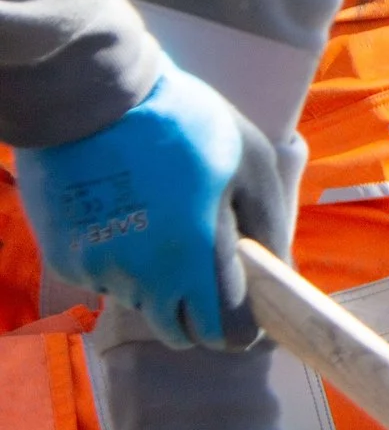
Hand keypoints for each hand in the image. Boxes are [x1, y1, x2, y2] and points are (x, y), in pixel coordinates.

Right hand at [16, 65, 287, 348]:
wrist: (94, 96)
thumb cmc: (186, 126)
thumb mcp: (252, 168)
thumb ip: (270, 232)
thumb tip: (282, 280)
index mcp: (193, 259)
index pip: (223, 334)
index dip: (241, 327)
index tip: (248, 310)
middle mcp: (142, 279)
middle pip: (178, 329)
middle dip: (199, 310)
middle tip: (208, 265)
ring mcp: (98, 270)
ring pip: (140, 301)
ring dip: (158, 280)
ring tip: (165, 221)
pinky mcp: (65, 257)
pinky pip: (105, 277)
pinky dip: (121, 259)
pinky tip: (128, 213)